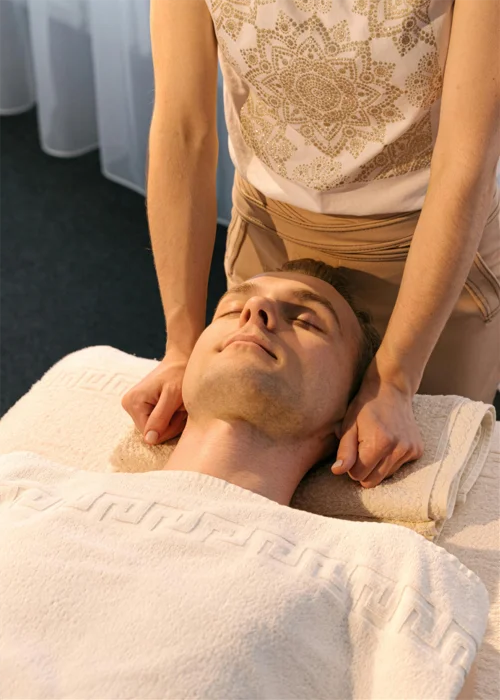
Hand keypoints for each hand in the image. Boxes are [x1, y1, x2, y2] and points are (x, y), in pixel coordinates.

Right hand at [121, 350, 189, 444]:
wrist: (179, 361)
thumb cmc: (178, 374)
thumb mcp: (173, 396)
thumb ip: (161, 417)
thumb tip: (149, 440)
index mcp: (133, 402)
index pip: (151, 435)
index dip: (169, 428)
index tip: (179, 411)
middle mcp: (128, 405)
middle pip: (152, 433)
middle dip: (170, 424)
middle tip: (179, 407)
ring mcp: (132, 406)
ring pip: (155, 429)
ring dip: (171, 420)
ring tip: (176, 404)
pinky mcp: (139, 407)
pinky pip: (155, 422)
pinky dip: (168, 417)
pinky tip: (172, 405)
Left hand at [332, 373, 423, 487]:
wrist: (391, 390)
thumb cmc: (365, 407)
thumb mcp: (349, 425)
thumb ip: (344, 450)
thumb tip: (338, 471)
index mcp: (379, 443)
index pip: (358, 475)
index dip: (351, 466)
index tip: (352, 450)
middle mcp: (398, 449)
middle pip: (372, 481)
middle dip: (363, 469)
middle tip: (362, 448)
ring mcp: (410, 450)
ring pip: (385, 476)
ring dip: (377, 465)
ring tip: (376, 443)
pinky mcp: (418, 451)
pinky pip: (398, 468)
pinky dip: (390, 460)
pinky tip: (388, 442)